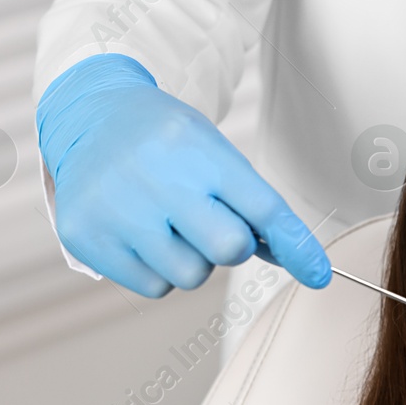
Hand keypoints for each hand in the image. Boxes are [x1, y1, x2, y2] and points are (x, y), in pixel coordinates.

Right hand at [36, 53, 331, 297]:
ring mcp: (117, 209)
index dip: (296, 245)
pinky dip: (157, 270)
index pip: (262, 207)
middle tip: (206, 220)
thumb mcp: (215, 153)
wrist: (92, 117)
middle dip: (230, 245)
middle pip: (229, 249)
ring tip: (167, 222)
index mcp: (197, 150)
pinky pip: (154, 287)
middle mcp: (155, 177)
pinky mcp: (86, 237)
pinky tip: (140, 233)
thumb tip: (300, 262)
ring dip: (191, 260)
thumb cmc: (167, 143)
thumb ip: (255, 208)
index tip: (319, 273)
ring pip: (191, 276)